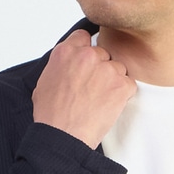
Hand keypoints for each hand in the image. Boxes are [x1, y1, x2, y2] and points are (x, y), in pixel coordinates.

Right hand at [32, 30, 135, 148]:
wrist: (63, 136)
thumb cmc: (52, 115)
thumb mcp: (45, 81)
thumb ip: (61, 65)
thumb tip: (69, 63)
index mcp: (66, 52)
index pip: (84, 37)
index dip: (86, 50)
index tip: (87, 64)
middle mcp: (87, 55)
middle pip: (103, 54)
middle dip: (100, 69)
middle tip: (93, 89)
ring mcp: (106, 69)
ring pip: (117, 68)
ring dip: (112, 81)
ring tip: (99, 100)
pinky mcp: (121, 85)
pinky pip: (129, 84)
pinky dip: (123, 94)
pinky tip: (109, 106)